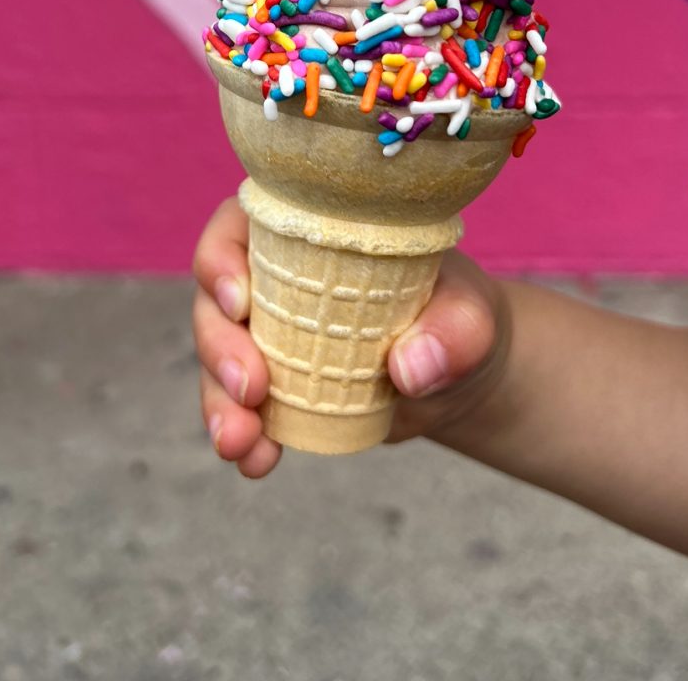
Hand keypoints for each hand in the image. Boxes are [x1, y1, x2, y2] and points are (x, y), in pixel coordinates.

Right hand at [192, 198, 510, 477]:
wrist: (461, 376)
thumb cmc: (461, 317)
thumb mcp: (471, 316)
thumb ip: (454, 331)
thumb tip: (410, 367)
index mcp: (308, 232)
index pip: (239, 225)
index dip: (221, 257)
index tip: (239, 300)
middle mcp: (274, 277)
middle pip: (216, 299)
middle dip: (218, 345)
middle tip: (251, 388)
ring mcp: (267, 334)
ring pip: (217, 359)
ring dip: (218, 403)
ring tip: (242, 444)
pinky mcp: (273, 385)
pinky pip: (239, 408)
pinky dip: (243, 436)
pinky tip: (259, 461)